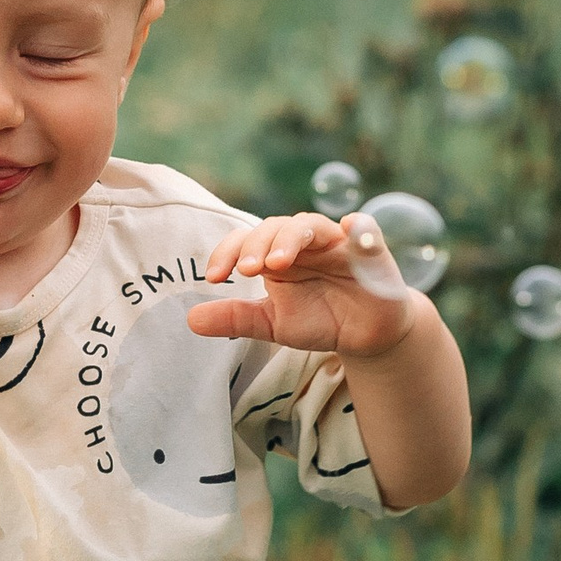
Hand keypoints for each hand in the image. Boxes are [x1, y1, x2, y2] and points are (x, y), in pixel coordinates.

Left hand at [185, 210, 419, 359]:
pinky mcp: (371, 251)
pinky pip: (366, 231)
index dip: (227, 252)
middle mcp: (304, 243)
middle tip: (246, 269)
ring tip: (276, 262)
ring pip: (311, 225)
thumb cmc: (320, 320)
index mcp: (277, 254)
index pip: (246, 240)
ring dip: (292, 237)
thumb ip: (236, 318)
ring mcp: (337, 244)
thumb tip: (190, 320)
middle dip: (257, 244)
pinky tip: (348, 227)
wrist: (366, 336)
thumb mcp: (274, 323)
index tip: (212, 277)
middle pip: (275, 226)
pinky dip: (359, 227)